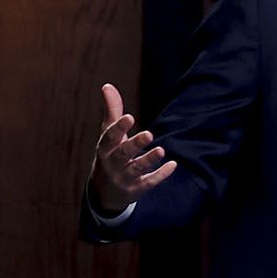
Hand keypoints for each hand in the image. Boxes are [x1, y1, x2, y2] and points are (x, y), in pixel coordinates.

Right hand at [88, 83, 175, 216]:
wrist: (103, 192)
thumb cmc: (109, 154)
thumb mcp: (108, 135)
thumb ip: (111, 111)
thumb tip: (107, 85)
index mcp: (105, 148)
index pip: (109, 138)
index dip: (118, 128)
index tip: (130, 117)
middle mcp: (113, 163)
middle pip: (122, 154)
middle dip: (135, 144)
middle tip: (150, 134)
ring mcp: (124, 178)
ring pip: (136, 169)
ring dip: (148, 160)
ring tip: (161, 150)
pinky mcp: (136, 189)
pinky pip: (148, 183)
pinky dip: (160, 175)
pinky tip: (173, 165)